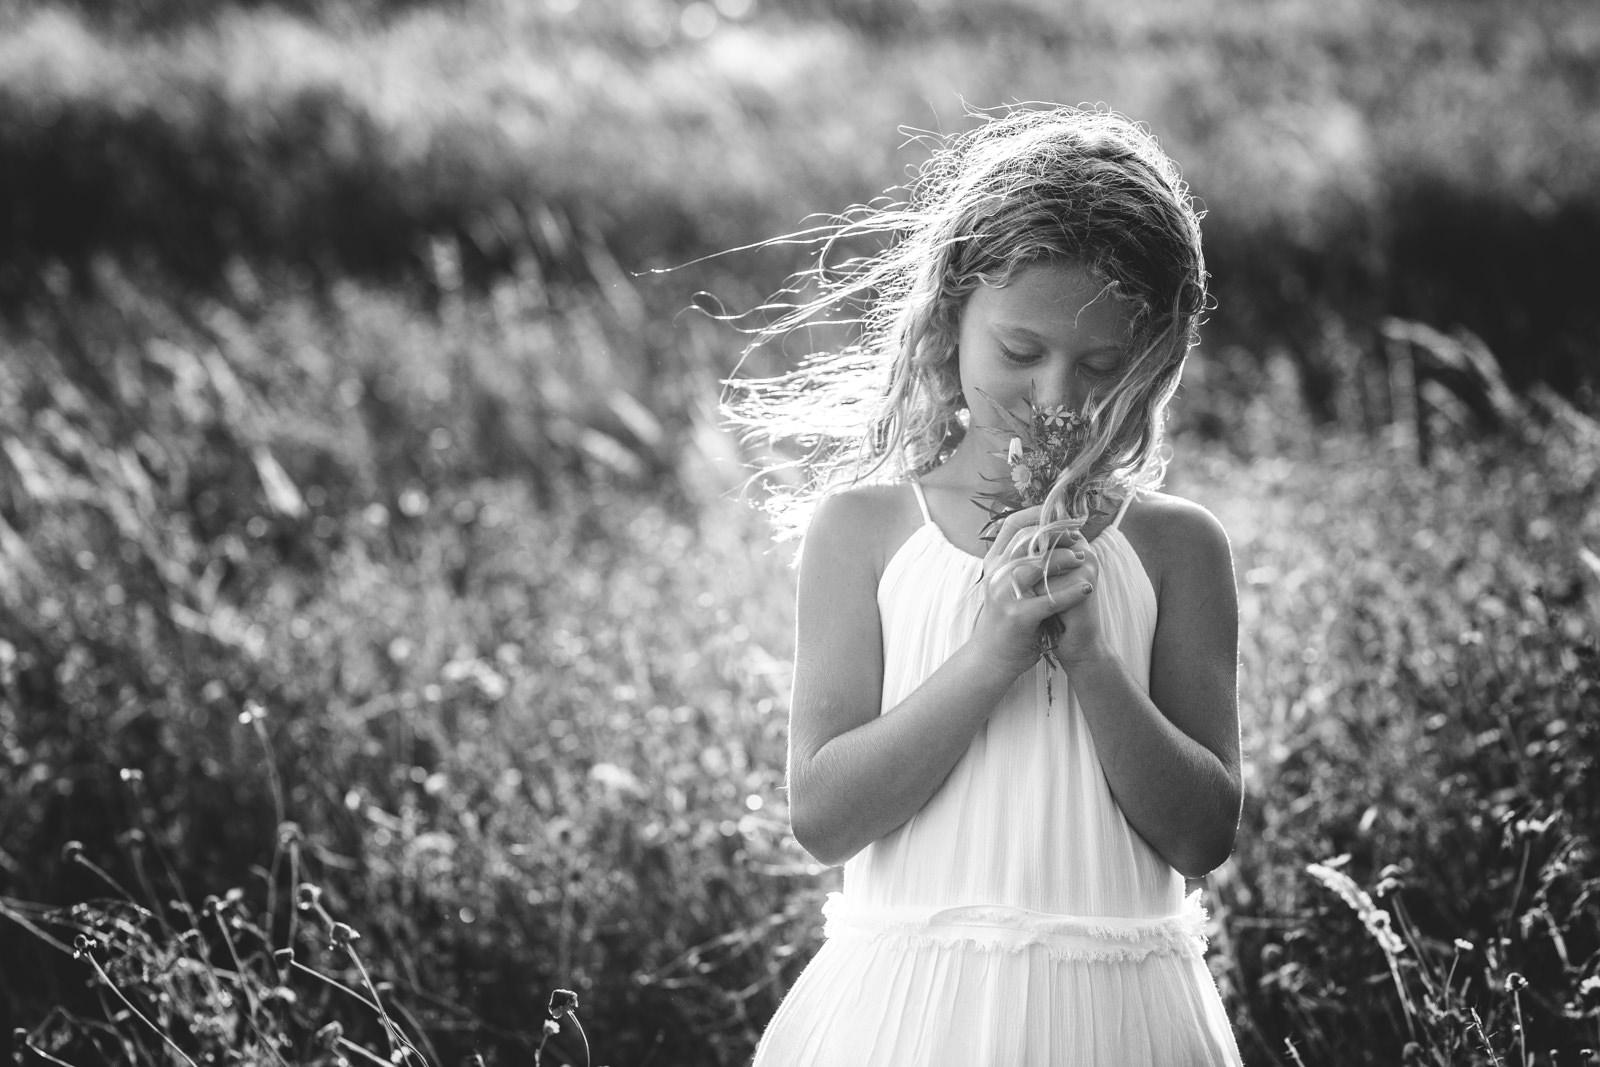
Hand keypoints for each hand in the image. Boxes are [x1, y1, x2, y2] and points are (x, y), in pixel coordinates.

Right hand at [971, 506, 1094, 679]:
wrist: (990, 657)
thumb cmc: (1004, 618)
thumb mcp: (1004, 584)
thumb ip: (1019, 561)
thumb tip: (1046, 535)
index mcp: (993, 563)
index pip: (1012, 525)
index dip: (1037, 514)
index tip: (1060, 515)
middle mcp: (996, 575)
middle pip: (1027, 540)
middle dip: (1056, 535)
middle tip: (1077, 537)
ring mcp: (1005, 595)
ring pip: (1038, 565)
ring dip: (1065, 559)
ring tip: (1083, 559)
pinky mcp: (1019, 617)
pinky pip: (1051, 599)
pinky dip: (1072, 592)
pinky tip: (1087, 588)